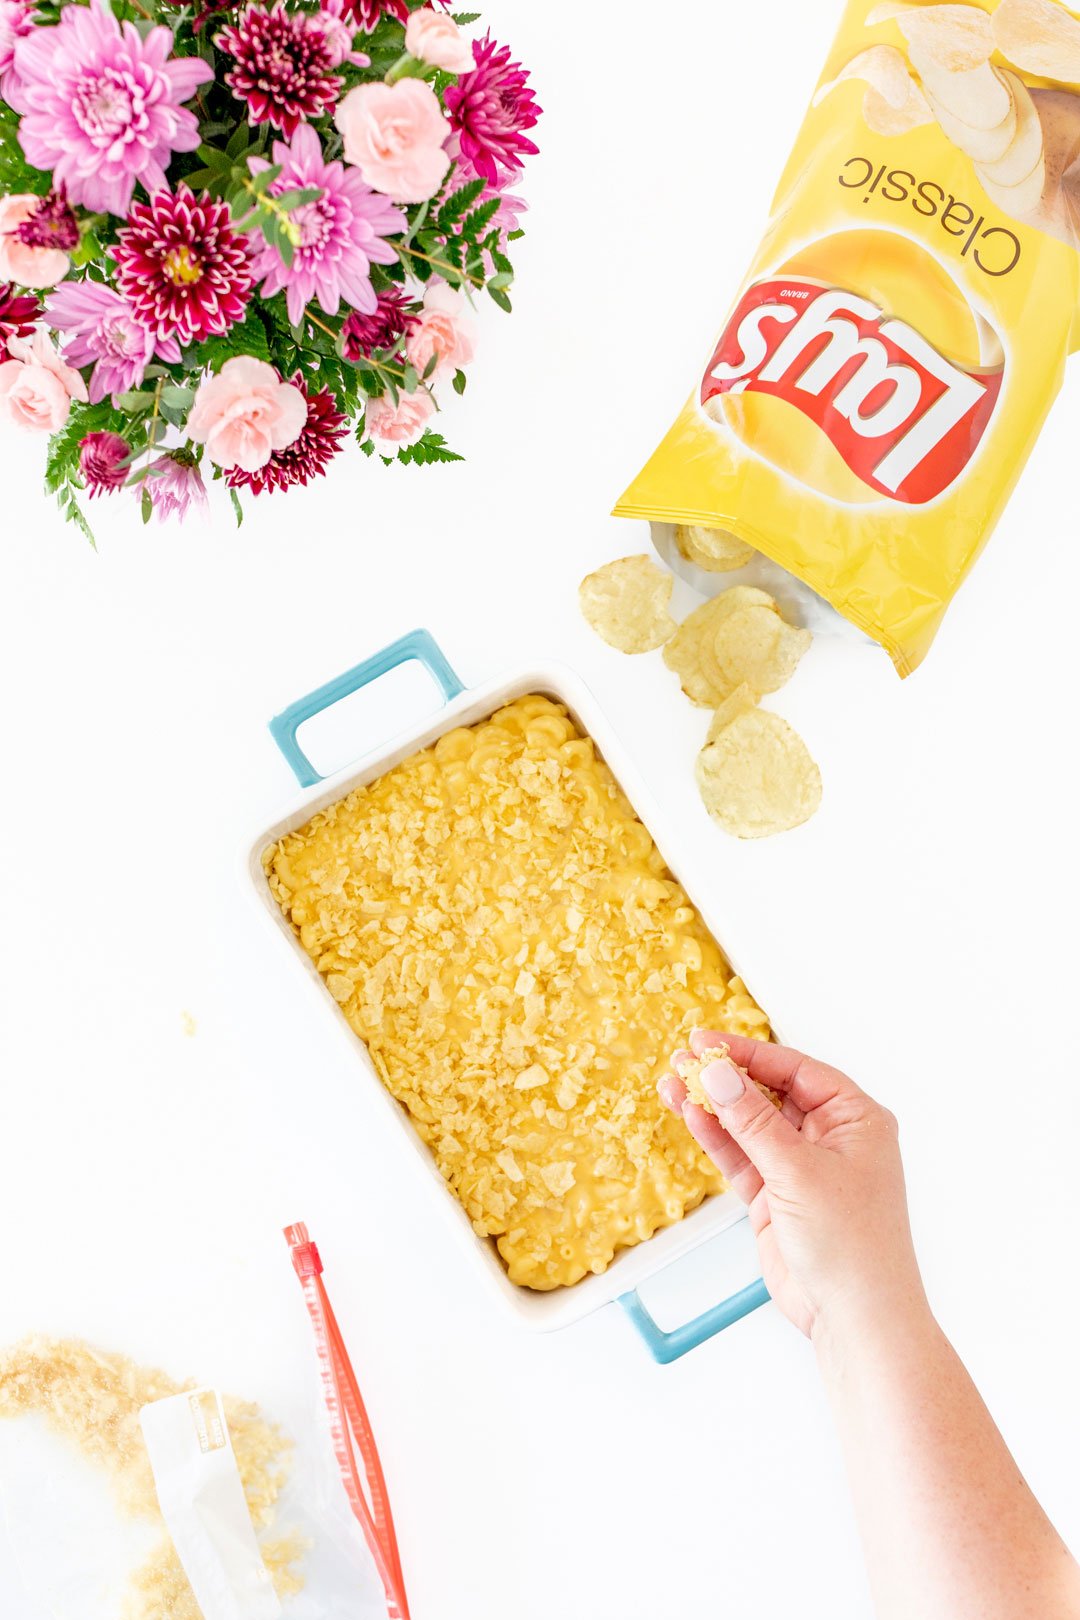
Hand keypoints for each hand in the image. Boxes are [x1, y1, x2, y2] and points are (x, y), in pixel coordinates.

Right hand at [658, 1031, 925, 1339]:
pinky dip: (716, 1139)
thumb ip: (752, 1121)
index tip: (705, 1042)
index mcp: (855, 1119)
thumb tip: (716, 1074)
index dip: (749, 1054)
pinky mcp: (777, 1198)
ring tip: (672, 1085)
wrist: (856, 1318)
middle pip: (769, 1093)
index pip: (795, 1069)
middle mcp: (831, 1138)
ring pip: (749, 1125)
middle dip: (726, 1078)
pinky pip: (742, 1157)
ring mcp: (802, 1169)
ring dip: (713, 1107)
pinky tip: (690, 1116)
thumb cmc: (852, 1245)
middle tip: (683, 1061)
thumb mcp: (798, 1172)